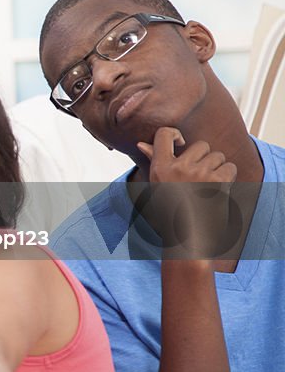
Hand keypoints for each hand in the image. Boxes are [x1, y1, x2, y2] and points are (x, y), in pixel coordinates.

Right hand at [136, 127, 238, 258]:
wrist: (188, 238)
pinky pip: (230, 167)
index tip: (181, 144)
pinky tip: (220, 189)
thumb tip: (141, 144)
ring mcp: (199, 173)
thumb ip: (152, 161)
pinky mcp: (218, 181)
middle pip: (201, 145)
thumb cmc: (170, 212)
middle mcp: (178, 167)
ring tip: (209, 185)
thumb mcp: (157, 186)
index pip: (164, 133)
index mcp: (160, 167)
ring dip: (218, 168)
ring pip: (218, 156)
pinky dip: (230, 177)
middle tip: (200, 176)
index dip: (175, 134)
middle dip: (205, 157)